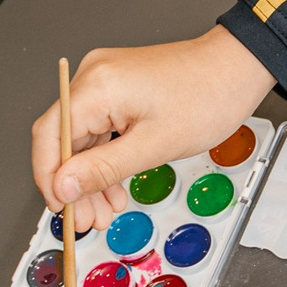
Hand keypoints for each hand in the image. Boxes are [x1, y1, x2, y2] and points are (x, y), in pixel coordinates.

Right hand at [31, 28, 275, 223]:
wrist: (237, 67)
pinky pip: (98, 125)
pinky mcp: (117, 86)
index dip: (49, 177)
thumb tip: (64, 187)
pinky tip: (113, 185)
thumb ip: (103, 169)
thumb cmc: (208, 96)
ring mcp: (105, 79)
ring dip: (90, 175)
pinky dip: (104, 156)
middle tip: (86, 219)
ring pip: (81, 136)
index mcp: (98, 86)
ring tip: (103, 210)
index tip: (61, 207)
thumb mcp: (154, 146)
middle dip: (74, 183)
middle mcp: (94, 76)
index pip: (49, 135)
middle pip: (63, 138)